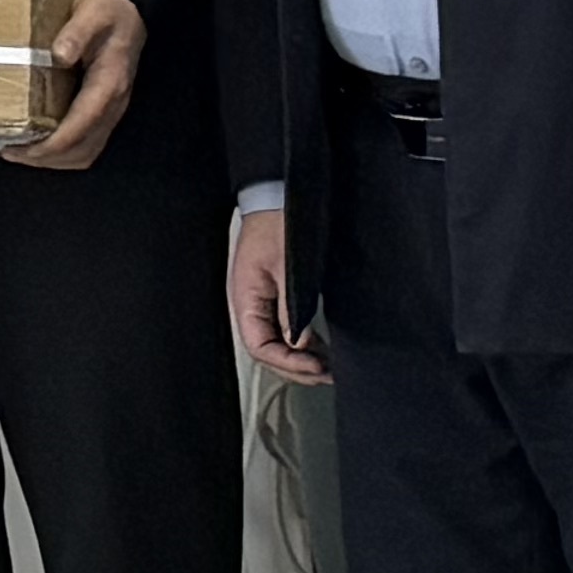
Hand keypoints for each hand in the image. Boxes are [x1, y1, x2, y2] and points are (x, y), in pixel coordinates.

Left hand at [7, 0, 146, 169]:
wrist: (129, 8)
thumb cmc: (108, 9)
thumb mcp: (92, 10)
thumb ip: (76, 31)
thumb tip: (59, 54)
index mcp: (110, 82)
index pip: (82, 125)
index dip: (53, 143)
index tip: (24, 148)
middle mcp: (114, 103)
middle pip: (84, 148)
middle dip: (48, 157)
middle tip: (11, 151)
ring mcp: (111, 109)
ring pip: (87, 151)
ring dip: (55, 159)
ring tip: (20, 152)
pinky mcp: (103, 109)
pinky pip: (87, 142)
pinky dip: (63, 151)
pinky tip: (38, 142)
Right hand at [230, 203, 328, 380]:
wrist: (276, 197)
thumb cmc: (279, 225)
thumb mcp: (289, 268)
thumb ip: (291, 309)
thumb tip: (298, 344)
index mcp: (244, 298)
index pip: (260, 347)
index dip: (288, 363)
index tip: (317, 367)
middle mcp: (247, 304)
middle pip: (267, 351)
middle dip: (296, 368)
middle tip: (328, 375)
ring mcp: (258, 301)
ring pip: (275, 344)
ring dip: (300, 358)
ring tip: (328, 367)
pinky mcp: (271, 296)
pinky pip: (282, 330)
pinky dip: (301, 344)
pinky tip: (320, 349)